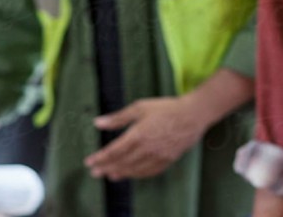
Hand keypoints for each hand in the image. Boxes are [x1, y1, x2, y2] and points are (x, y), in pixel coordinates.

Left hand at [84, 69, 254, 180]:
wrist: (194, 115)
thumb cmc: (167, 108)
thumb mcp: (140, 107)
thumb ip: (118, 118)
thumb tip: (97, 122)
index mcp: (138, 134)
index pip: (114, 151)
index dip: (100, 158)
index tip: (89, 162)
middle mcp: (147, 148)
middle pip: (122, 163)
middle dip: (106, 168)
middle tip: (95, 173)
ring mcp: (158, 156)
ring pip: (135, 169)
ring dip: (121, 173)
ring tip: (110, 175)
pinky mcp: (168, 160)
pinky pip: (150, 171)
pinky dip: (138, 175)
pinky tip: (132, 174)